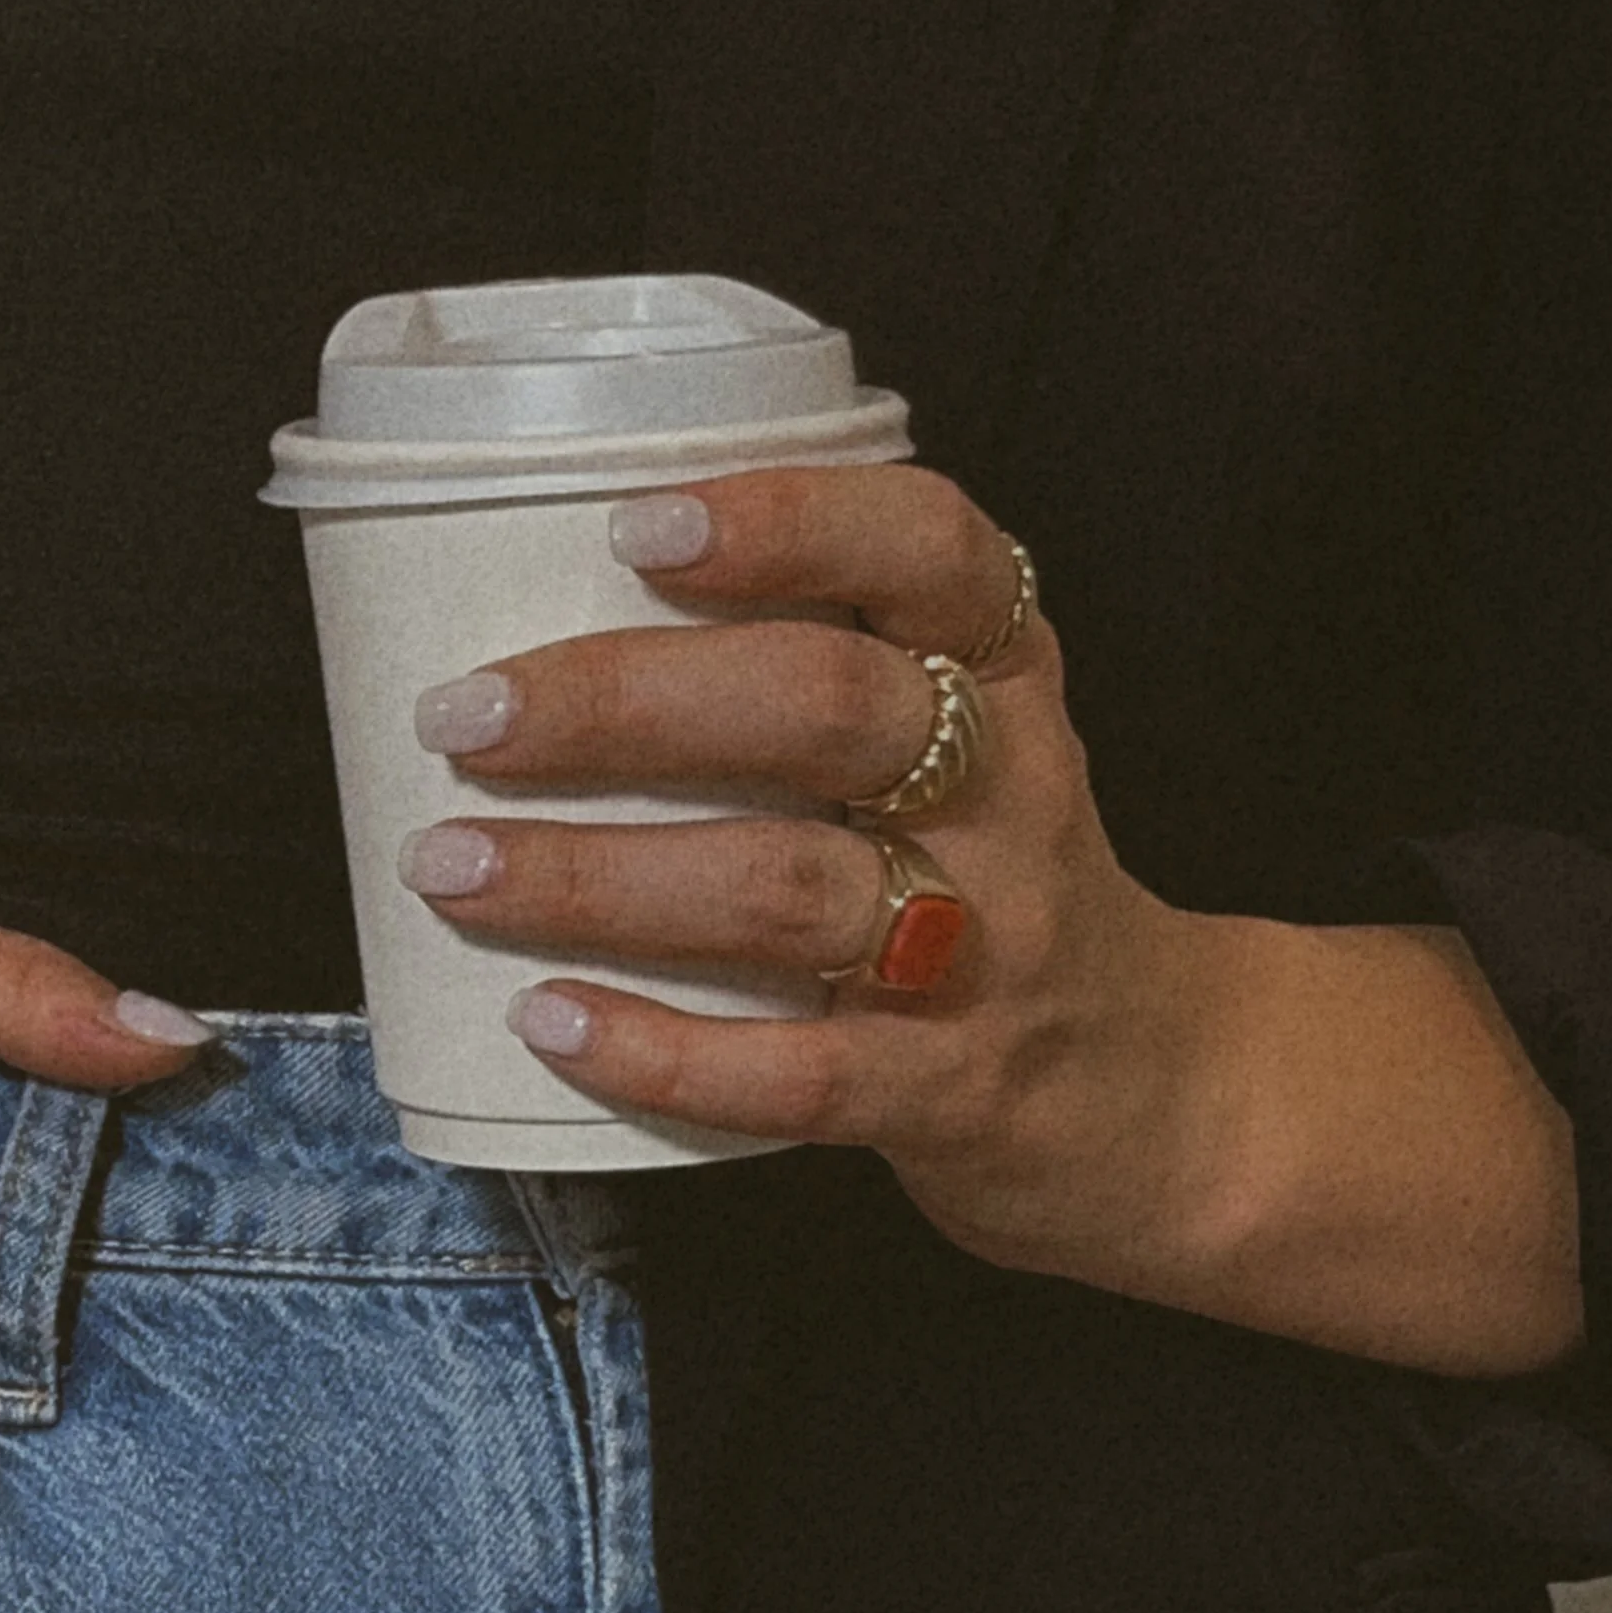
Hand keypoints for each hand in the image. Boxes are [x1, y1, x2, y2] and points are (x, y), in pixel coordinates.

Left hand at [402, 464, 1235, 1299]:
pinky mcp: (951, 1089)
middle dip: (624, 703)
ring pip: (790, 889)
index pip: (929, 550)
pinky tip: (548, 1021)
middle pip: (826, 710)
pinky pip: (798, 1073)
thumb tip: (534, 599)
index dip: (789, 523)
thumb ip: (819, 663)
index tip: (638, 525)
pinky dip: (660, 1048)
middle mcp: (1008, 794)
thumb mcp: (964, 738)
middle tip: (466, 717)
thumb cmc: (991, 879)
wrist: (1158, 1088)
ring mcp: (988, 946)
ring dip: (599, 876)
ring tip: (454, 867)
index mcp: (1003, 676)